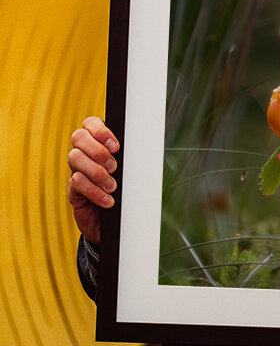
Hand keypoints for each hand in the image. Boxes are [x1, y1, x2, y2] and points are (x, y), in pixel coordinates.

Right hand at [67, 117, 119, 243]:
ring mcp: (76, 170)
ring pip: (75, 158)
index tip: (116, 146)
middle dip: (98, 150)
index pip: (90, 123)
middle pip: (78, 137)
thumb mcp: (128, 172)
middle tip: (114, 167)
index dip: (100, 131)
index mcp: (98, 143)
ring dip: (97, 172)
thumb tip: (141, 147)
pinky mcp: (73, 190)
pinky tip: (108, 200)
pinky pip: (77, 182)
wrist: (115, 222)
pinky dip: (94, 191)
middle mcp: (84, 154)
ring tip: (112, 186)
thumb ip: (129, 158)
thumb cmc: (125, 192)